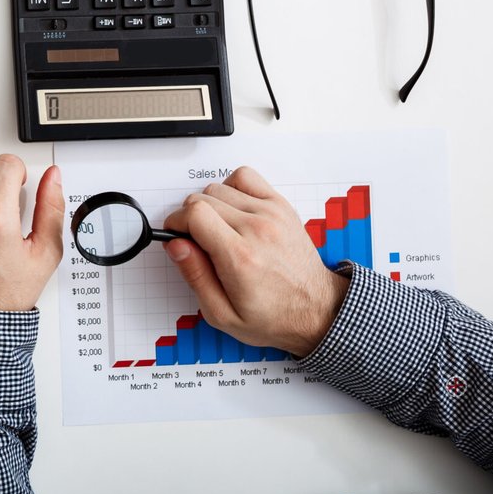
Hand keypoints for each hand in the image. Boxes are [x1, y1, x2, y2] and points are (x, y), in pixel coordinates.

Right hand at [162, 167, 349, 356]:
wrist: (316, 311)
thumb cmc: (272, 316)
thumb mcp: (222, 314)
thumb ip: (195, 276)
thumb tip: (175, 245)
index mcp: (240, 257)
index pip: (194, 214)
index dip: (176, 223)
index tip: (177, 236)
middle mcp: (257, 229)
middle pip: (202, 198)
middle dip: (189, 217)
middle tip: (197, 241)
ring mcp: (272, 214)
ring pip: (219, 188)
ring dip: (209, 205)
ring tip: (217, 229)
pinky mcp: (281, 206)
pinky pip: (244, 177)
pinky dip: (231, 188)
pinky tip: (233, 211)